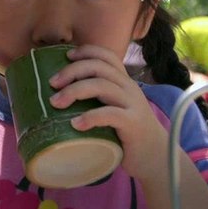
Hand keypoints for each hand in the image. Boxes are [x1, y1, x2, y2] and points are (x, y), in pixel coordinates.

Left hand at [47, 44, 166, 180]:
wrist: (155, 157)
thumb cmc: (127, 134)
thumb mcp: (115, 110)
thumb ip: (99, 100)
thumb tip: (61, 98)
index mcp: (124, 82)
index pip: (107, 56)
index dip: (86, 51)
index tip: (66, 57)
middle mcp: (129, 88)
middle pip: (98, 67)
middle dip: (72, 71)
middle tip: (52, 84)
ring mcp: (132, 104)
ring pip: (102, 86)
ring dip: (74, 91)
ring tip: (55, 103)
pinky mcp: (133, 124)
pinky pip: (110, 114)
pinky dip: (90, 117)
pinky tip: (75, 124)